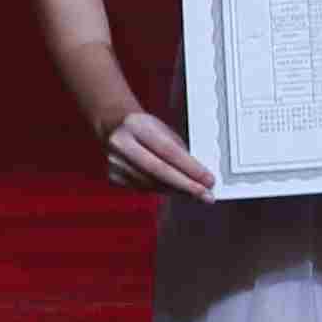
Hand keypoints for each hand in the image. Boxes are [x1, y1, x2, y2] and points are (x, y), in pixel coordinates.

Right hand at [92, 109, 215, 198]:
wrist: (113, 127)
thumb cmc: (142, 128)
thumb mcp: (162, 130)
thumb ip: (179, 151)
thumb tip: (198, 175)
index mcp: (136, 126)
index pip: (168, 151)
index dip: (190, 168)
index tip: (208, 180)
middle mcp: (121, 144)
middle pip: (159, 170)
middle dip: (186, 185)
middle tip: (205, 195)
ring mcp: (115, 162)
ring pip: (152, 183)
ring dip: (176, 190)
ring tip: (193, 192)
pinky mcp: (113, 176)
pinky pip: (143, 189)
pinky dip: (162, 190)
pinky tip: (173, 189)